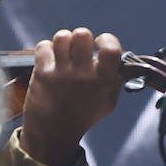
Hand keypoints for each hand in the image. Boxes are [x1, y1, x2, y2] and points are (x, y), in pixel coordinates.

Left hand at [20, 28, 122, 165]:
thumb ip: (115, 81)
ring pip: (62, 36)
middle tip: (79, 48)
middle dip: (81, 37)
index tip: (101, 43)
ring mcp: (62, 73)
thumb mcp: (108, 102)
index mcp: (104, 81)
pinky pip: (44, 46)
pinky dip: (46, 49)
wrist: (54, 132)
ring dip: (63, 41)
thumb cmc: (83, 116)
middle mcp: (84, 75)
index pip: (111, 49)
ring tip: (63, 52)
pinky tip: (50, 59)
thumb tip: (122, 65)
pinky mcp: (42, 73)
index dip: (107, 39)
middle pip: (83, 34)